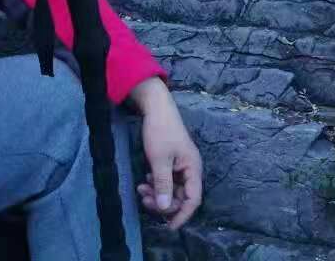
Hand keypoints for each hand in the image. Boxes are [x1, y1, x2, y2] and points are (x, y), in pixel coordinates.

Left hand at [131, 78, 202, 230]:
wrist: (156, 107)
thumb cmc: (160, 131)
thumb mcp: (159, 159)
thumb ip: (163, 184)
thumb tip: (164, 208)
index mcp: (193, 168)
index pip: (193, 199)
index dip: (182, 215)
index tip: (169, 227)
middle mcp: (189, 169)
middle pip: (180, 196)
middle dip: (163, 201)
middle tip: (144, 199)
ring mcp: (180, 166)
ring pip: (171, 190)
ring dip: (157, 193)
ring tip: (140, 189)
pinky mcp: (171, 163)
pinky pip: (166, 181)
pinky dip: (155, 184)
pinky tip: (145, 179)